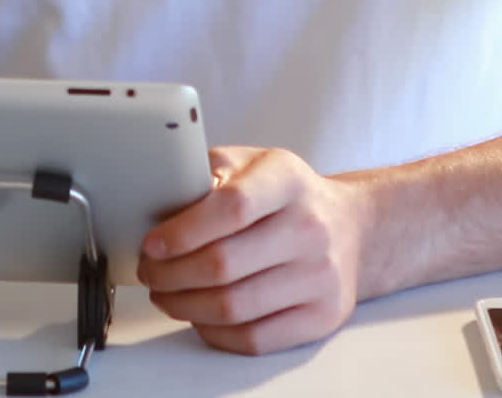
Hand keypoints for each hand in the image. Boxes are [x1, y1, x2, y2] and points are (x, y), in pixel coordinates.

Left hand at [137, 145, 369, 354]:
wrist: (351, 227)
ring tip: (165, 294)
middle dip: (171, 274)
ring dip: (184, 306)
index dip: (184, 230)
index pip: (233, 206)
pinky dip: (214, 332)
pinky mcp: (321, 316)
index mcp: (287, 179)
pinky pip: (254, 339)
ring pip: (234, 307)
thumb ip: (211, 172)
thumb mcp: (253, 162)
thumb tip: (163, 200)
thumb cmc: (288, 195)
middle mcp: (309, 227)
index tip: (153, 244)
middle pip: (225, 264)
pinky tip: (199, 315)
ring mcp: (320, 275)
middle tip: (150, 272)